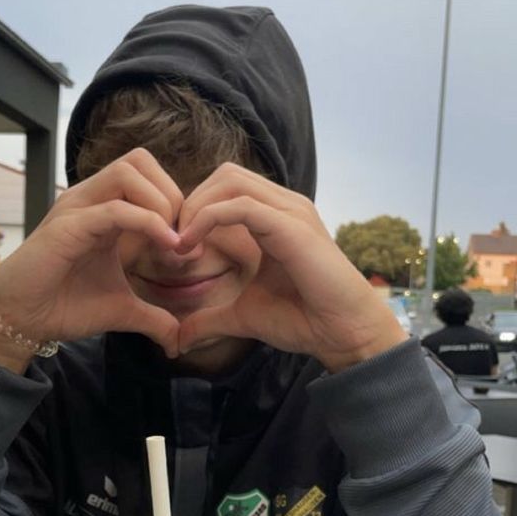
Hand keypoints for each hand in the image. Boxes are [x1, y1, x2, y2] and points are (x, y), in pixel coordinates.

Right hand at [0, 149, 183, 366]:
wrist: (20, 319)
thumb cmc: (64, 305)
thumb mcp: (121, 309)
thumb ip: (153, 317)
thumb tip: (179, 339)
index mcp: (103, 208)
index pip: (147, 176)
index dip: (176, 203)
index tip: (187, 246)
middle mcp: (89, 200)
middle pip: (140, 161)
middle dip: (171, 194)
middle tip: (181, 238)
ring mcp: (77, 208)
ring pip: (128, 172)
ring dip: (160, 202)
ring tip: (170, 241)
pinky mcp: (68, 227)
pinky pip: (114, 209)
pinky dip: (146, 223)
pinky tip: (164, 247)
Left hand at [174, 165, 409, 371]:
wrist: (342, 333)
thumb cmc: (303, 319)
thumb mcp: (242, 316)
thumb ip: (209, 320)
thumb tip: (177, 340)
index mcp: (275, 217)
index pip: (227, 187)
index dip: (194, 209)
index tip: (175, 246)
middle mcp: (284, 206)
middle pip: (225, 175)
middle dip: (191, 201)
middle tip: (174, 240)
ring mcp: (290, 211)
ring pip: (230, 181)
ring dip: (196, 207)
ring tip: (181, 244)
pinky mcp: (290, 226)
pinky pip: (240, 206)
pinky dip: (208, 219)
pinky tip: (192, 246)